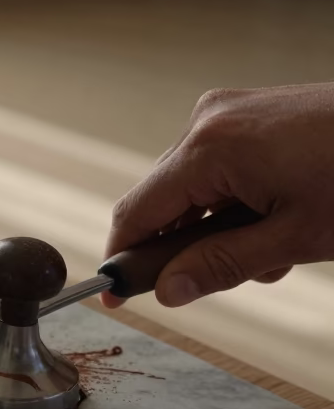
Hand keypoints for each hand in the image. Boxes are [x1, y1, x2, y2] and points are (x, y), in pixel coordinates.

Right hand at [104, 83, 333, 308]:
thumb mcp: (293, 239)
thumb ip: (220, 266)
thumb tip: (168, 292)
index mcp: (209, 148)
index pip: (135, 213)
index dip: (122, 259)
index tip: (115, 296)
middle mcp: (208, 121)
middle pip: (161, 201)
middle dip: (183, 246)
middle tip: (223, 279)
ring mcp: (229, 112)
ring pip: (192, 188)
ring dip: (215, 229)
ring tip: (271, 252)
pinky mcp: (250, 113)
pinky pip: (218, 167)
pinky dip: (234, 202)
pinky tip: (275, 221)